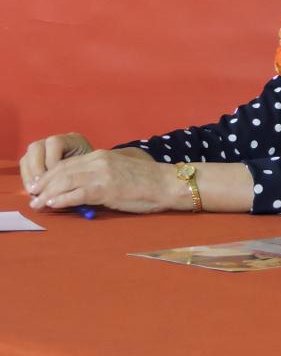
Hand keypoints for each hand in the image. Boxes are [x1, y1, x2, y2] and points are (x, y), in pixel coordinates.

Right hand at [20, 133, 93, 191]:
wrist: (93, 175)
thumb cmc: (92, 175)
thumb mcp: (88, 174)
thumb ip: (76, 177)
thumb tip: (60, 193)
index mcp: (73, 140)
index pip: (55, 143)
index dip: (51, 161)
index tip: (53, 179)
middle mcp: (56, 141)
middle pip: (36, 147)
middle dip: (36, 168)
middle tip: (38, 186)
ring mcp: (43, 149)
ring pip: (28, 156)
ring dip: (29, 175)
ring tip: (34, 191)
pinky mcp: (36, 159)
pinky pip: (25, 165)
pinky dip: (27, 178)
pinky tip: (32, 190)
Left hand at [24, 148, 181, 213]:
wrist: (168, 183)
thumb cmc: (148, 180)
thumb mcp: (121, 170)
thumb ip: (101, 173)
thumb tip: (82, 186)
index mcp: (102, 155)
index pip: (67, 164)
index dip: (49, 175)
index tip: (39, 186)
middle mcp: (99, 161)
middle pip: (62, 171)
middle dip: (43, 185)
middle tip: (32, 197)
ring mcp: (103, 174)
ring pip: (65, 181)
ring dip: (47, 194)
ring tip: (38, 204)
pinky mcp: (107, 189)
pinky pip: (77, 193)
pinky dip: (62, 199)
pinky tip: (53, 205)